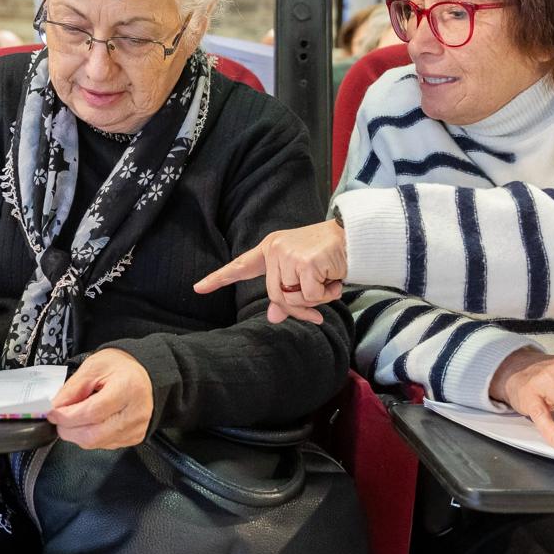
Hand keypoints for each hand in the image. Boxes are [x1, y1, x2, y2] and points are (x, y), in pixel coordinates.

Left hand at [48, 349, 153, 449]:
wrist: (142, 376)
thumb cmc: (119, 368)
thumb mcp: (93, 367)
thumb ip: (72, 389)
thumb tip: (55, 408)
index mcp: (128, 388)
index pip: (92, 412)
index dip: (67, 416)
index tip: (52, 413)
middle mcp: (135, 412)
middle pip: (93, 435)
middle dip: (68, 429)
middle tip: (58, 418)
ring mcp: (136, 429)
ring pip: (96, 443)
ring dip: (77, 434)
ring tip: (73, 417)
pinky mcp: (133, 438)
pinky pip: (103, 444)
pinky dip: (89, 436)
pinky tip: (89, 422)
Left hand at [193, 221, 346, 323]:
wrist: (355, 237)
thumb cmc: (329, 256)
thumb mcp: (303, 273)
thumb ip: (286, 292)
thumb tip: (272, 316)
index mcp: (271, 248)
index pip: (241, 266)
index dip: (219, 279)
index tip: (198, 288)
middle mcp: (276, 250)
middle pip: (275, 295)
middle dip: (298, 306)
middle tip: (319, 299)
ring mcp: (289, 255)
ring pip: (292, 298)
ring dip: (314, 299)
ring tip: (328, 280)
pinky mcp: (305, 263)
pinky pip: (310, 296)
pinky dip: (325, 295)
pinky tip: (334, 279)